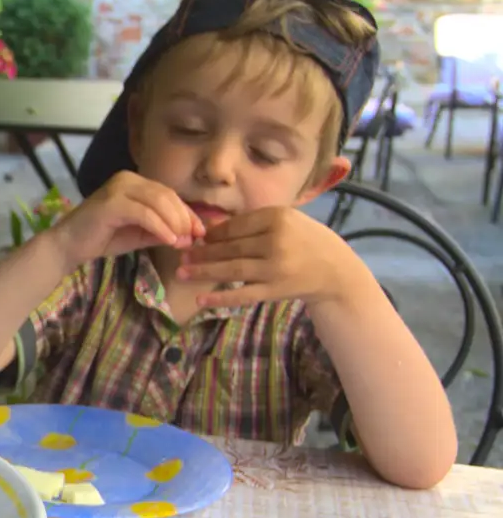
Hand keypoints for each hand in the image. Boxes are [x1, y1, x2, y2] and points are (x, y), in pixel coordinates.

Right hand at [48, 170, 204, 267]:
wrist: (67, 246)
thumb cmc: (101, 239)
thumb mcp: (139, 233)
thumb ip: (162, 230)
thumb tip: (190, 236)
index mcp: (133, 182)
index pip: (168, 194)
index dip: (187, 212)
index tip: (200, 232)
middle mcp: (126, 179)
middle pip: (166, 195)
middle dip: (184, 217)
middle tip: (195, 238)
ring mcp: (118, 188)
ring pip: (158, 202)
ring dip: (175, 223)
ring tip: (183, 242)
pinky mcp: (112, 202)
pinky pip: (145, 213)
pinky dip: (160, 227)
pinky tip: (169, 241)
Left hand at [177, 207, 365, 307]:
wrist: (336, 270)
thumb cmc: (305, 241)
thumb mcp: (286, 221)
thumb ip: (253, 222)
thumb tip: (211, 226)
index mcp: (278, 218)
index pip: (235, 226)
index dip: (212, 233)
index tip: (195, 237)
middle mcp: (276, 241)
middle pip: (230, 248)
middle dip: (202, 253)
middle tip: (181, 255)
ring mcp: (276, 268)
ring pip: (232, 270)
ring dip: (204, 271)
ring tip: (182, 272)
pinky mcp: (276, 290)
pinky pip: (243, 295)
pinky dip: (220, 297)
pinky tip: (201, 299)